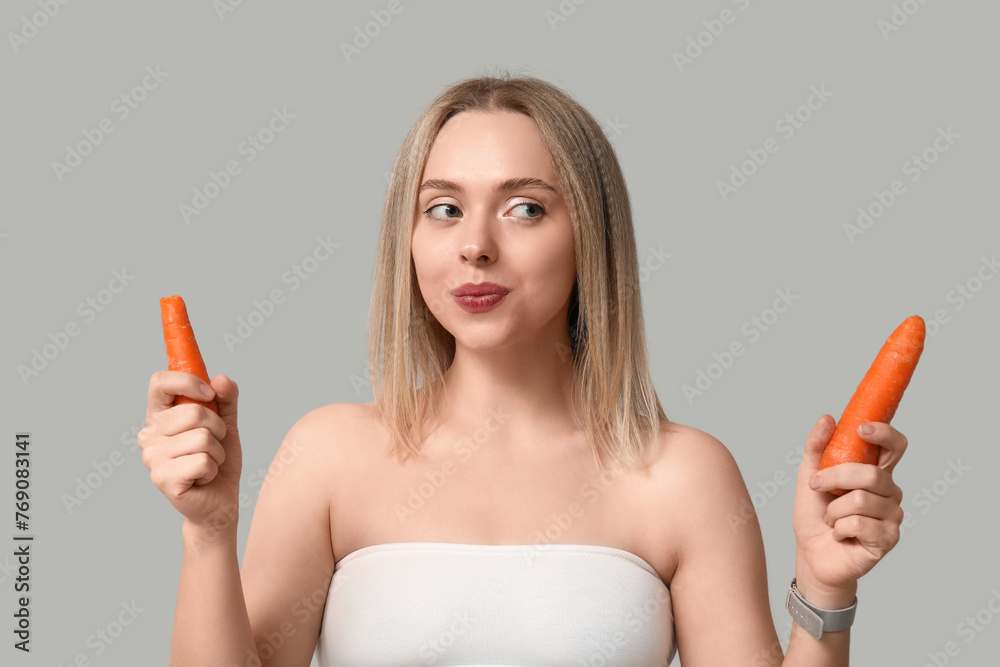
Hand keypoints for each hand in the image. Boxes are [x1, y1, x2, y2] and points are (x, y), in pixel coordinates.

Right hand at [138, 371, 242, 535]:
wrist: (220, 501)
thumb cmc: (218, 460)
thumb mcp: (226, 424)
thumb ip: (226, 399)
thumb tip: (221, 379)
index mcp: (159, 416)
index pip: (160, 382)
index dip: (188, 382)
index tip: (210, 394)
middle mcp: (149, 435)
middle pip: (194, 412)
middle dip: (218, 429)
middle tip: (214, 444)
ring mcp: (152, 458)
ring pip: (202, 438)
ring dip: (217, 452)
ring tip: (209, 463)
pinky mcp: (162, 479)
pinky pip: (202, 461)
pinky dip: (213, 468)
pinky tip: (204, 478)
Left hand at [792, 414, 906, 592]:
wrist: (810, 553)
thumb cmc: (814, 514)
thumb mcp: (808, 476)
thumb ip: (816, 448)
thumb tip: (828, 419)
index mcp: (876, 472)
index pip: (895, 447)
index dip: (884, 434)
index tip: (861, 428)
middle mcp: (890, 492)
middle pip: (872, 474)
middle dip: (836, 478)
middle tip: (816, 485)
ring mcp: (892, 516)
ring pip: (861, 500)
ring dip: (833, 510)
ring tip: (831, 519)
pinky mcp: (888, 539)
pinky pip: (859, 523)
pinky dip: (839, 528)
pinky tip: (839, 534)